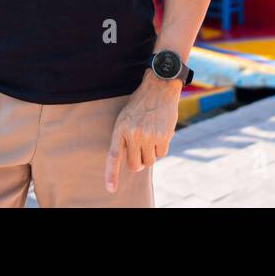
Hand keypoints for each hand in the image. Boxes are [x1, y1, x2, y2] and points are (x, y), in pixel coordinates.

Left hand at [104, 71, 181, 193]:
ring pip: (150, 161)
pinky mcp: (163, 136)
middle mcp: (134, 134)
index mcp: (120, 129)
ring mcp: (149, 136)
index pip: (114, 156)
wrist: (159, 86)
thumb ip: (125, 137)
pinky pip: (162, 154)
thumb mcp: (125, 117)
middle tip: (141, 152)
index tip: (111, 189)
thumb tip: (133, 161)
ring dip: (151, 154)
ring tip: (151, 137)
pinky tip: (161, 133)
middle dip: (139, 163)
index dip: (112, 175)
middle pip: (135, 165)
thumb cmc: (141, 103)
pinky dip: (162, 148)